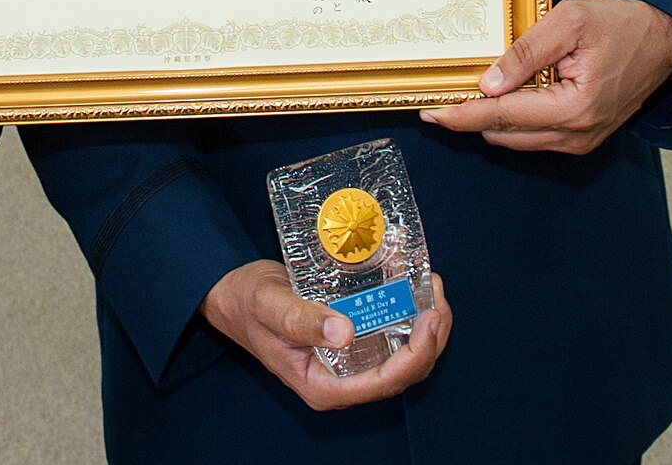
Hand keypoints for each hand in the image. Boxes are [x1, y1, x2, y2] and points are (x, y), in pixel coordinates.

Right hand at [200, 261, 450, 410]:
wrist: (234, 296)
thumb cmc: (247, 304)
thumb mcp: (270, 306)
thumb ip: (301, 320)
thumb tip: (343, 333)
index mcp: (323, 385)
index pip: (384, 382)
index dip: (416, 355)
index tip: (429, 319)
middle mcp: (343, 380)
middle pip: (404, 372)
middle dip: (430, 337)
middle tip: (437, 296)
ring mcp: (350, 363)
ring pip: (404, 356)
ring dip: (425, 326)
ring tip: (432, 288)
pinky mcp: (353, 343)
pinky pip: (391, 337)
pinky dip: (407, 314)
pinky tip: (412, 287)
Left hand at [420, 0, 671, 154]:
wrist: (666, 36)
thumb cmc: (622, 24)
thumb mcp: (570, 21)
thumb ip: (527, 52)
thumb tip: (489, 83)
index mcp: (574, 108)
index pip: (503, 116)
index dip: (462, 114)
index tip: (430, 113)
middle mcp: (577, 134)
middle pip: (505, 134)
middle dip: (470, 117)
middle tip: (439, 96)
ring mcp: (582, 139)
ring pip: (518, 139)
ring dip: (491, 119)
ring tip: (465, 93)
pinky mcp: (583, 136)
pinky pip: (536, 135)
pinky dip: (513, 119)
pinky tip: (501, 96)